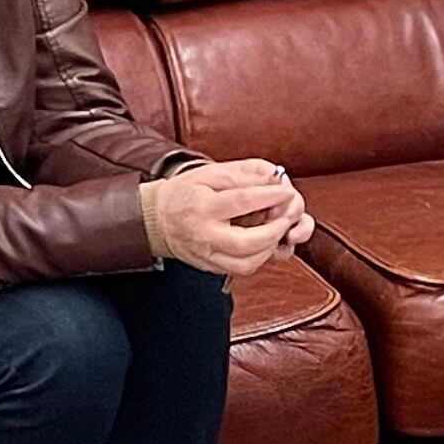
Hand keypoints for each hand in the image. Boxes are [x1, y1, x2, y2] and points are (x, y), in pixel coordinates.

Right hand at [150, 157, 304, 275]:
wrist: (157, 219)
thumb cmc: (187, 193)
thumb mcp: (211, 173)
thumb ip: (243, 174)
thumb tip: (274, 178)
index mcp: (203, 206)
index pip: (242, 201)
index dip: (270, 196)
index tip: (286, 190)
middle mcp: (204, 234)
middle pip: (247, 242)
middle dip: (274, 229)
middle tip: (286, 216)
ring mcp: (207, 254)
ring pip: (247, 262)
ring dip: (270, 247)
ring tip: (277, 230)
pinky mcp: (211, 267)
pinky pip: (241, 269)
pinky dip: (259, 257)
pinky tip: (264, 243)